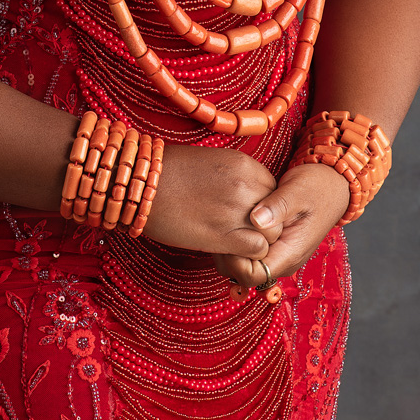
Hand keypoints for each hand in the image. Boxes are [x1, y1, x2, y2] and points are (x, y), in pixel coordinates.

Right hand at [143, 142, 280, 263]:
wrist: (140, 186)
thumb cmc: (168, 174)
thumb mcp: (211, 163)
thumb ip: (236, 179)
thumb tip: (248, 198)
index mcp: (244, 164)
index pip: (274, 191)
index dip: (264, 207)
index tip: (248, 216)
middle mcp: (247, 184)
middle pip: (278, 213)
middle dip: (266, 226)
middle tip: (243, 233)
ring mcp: (238, 210)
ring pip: (273, 234)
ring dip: (259, 243)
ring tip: (236, 244)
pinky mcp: (225, 235)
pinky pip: (258, 250)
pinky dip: (249, 256)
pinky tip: (230, 252)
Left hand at [214, 163, 350, 289]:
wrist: (331, 185)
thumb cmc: (317, 187)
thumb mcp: (297, 191)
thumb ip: (277, 206)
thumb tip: (256, 219)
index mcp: (290, 254)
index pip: (252, 276)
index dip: (235, 261)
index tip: (227, 235)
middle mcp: (283, 260)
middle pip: (243, 274)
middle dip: (228, 255)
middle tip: (220, 226)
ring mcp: (278, 254)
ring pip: (244, 265)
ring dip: (232, 247)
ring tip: (225, 221)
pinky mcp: (273, 245)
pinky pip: (250, 252)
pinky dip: (238, 240)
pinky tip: (233, 221)